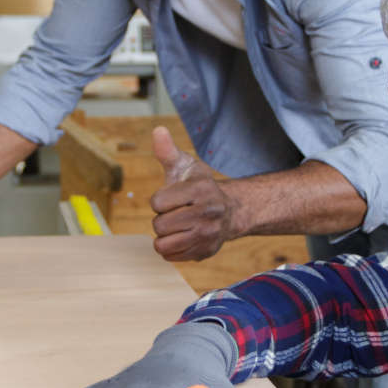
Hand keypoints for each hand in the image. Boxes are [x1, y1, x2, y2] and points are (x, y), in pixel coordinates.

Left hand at [149, 127, 238, 261]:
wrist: (230, 211)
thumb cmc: (199, 187)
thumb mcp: (185, 166)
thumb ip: (168, 151)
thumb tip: (157, 130)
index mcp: (200, 189)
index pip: (157, 203)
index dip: (160, 200)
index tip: (173, 198)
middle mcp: (207, 213)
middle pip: (159, 225)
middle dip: (162, 219)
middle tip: (176, 213)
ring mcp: (208, 235)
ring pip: (163, 244)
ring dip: (164, 236)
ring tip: (177, 226)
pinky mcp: (205, 252)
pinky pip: (170, 256)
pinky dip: (171, 248)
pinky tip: (182, 236)